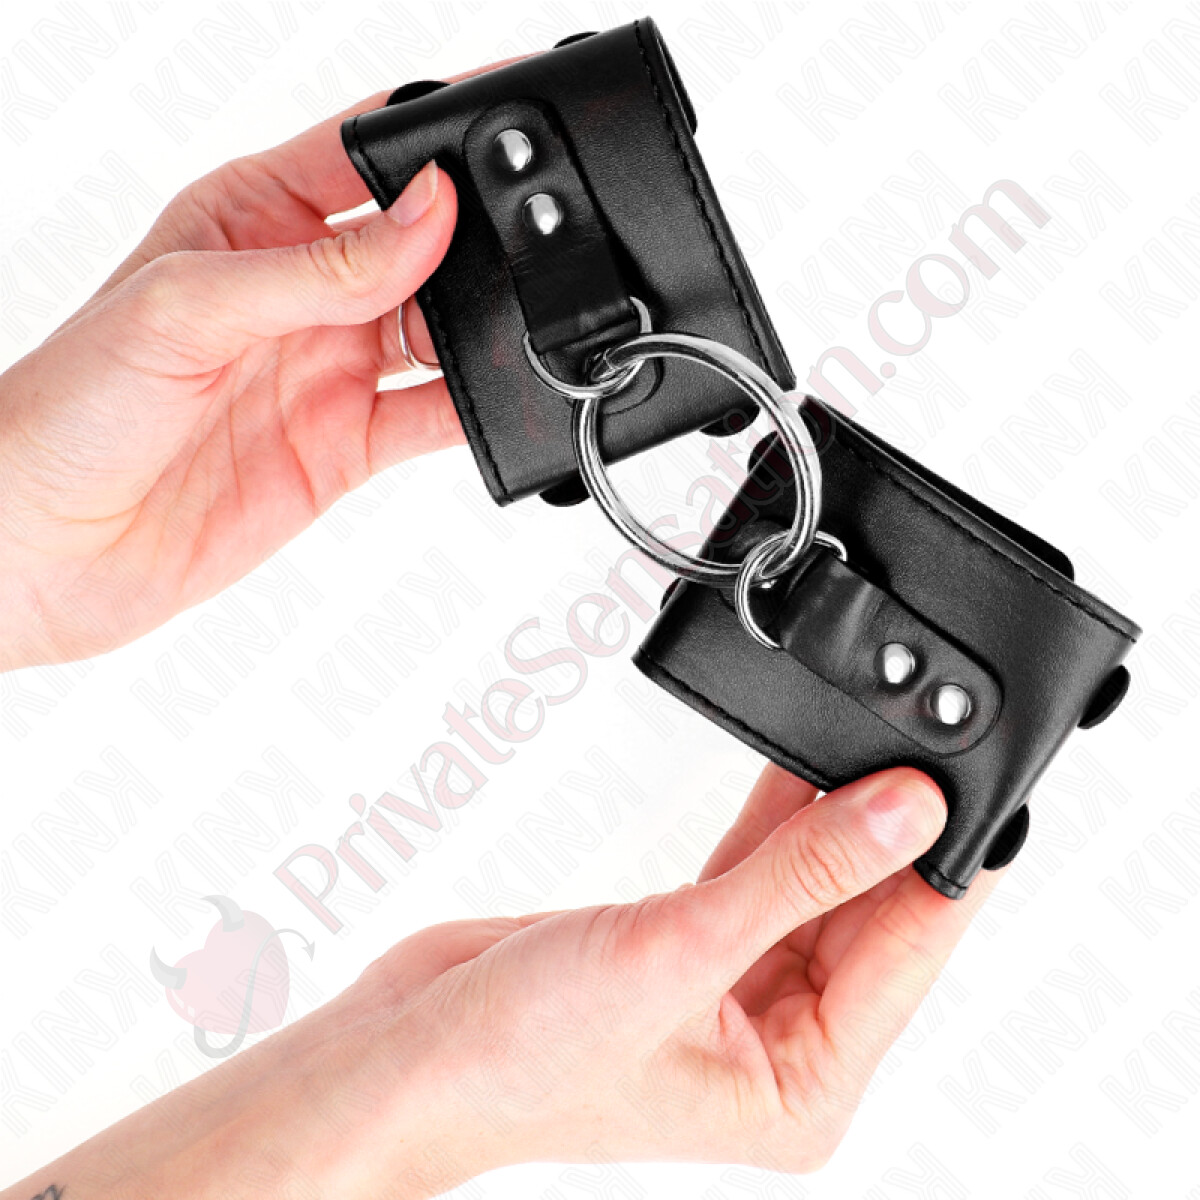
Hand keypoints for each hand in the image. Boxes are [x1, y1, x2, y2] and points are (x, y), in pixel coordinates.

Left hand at [0, 91, 462, 669]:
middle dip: (472, 241)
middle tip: (516, 249)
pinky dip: (480, 407)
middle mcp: (302, 289)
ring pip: (441, 329)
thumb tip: (427, 213)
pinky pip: (435, 416)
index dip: (434, 144)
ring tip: (510, 324)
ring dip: (483, 325)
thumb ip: (319, 266)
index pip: (364, 153)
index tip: (496, 151)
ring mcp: (331, 367)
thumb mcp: (190, 306)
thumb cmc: (71, 408)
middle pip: (421, 244)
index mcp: (252, 216)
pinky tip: (502, 395)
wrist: (50, 549)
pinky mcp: (350, 445)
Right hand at [3, 764, 997, 1198]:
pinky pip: (757, 867)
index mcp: (804, 1083)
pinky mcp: (687, 938)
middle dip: (889, 827)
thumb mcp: (678, 953)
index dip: (942, 858)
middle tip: (910, 735)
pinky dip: (775, 816)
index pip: (908, 952)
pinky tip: (797, 762)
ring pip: (812, 881)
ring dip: (831, 813)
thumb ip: (799, 873)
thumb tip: (905, 810)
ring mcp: (732, 986)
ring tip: (863, 732)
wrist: (405, 1048)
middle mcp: (780, 1041)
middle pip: (869, 912)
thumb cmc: (517, 1057)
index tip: (964, 772)